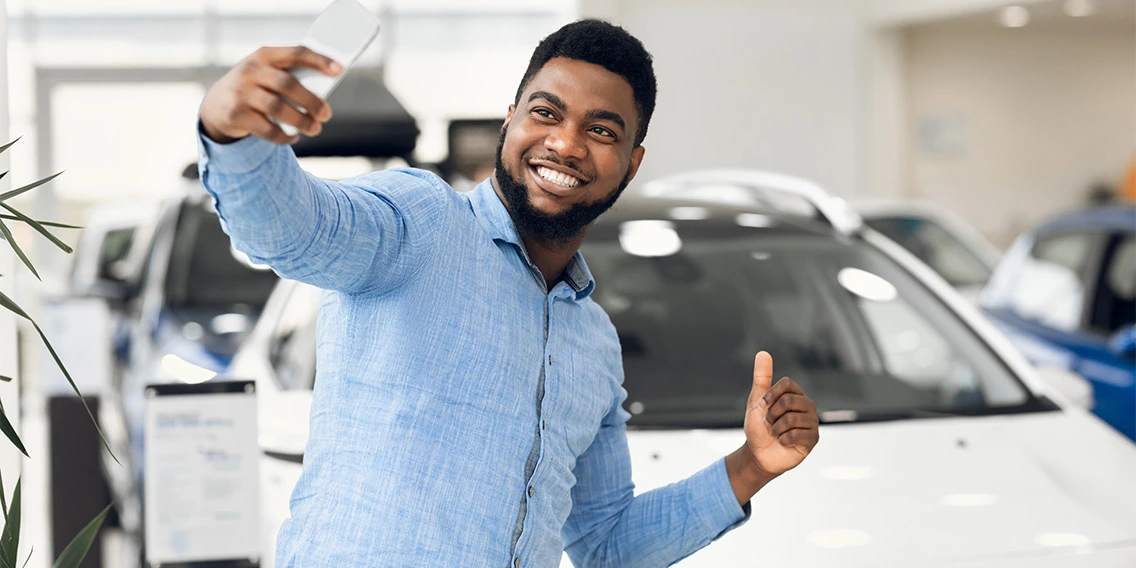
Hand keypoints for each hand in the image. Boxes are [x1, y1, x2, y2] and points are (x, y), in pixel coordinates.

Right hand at [200, 46, 340, 144]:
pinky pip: (268, 130)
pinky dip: (285, 136)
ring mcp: (240, 92)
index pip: (295, 53)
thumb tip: (323, 95)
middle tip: (326, 114)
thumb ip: (289, 77)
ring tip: (315, 129)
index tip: (339, 70)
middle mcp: (250, 71)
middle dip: (312, 101)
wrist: (216, 106)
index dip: (318, 61)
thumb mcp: (266, 75)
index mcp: (264, 55)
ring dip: (302, 122)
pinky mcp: (235, 115)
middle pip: (288, 85)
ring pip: (279, 109)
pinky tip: (294, 137)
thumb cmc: (254, 89)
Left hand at [743, 351, 818, 475]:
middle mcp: (807, 405)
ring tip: (775, 433)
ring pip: (791, 419)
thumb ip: (762, 378)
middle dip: (771, 414)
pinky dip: (783, 439)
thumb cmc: (758, 427)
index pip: (787, 383)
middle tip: (769, 423)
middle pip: (788, 400)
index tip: (762, 406)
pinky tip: (783, 442)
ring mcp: (812, 422)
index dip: (770, 395)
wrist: (759, 454)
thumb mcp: (757, 401)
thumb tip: (763, 353)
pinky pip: (796, 435)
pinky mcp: (813, 438)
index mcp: (795, 394)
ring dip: (775, 428)